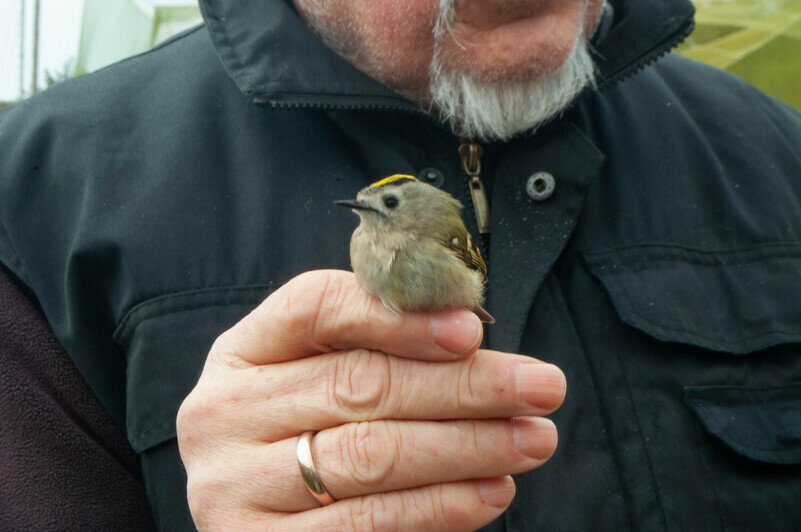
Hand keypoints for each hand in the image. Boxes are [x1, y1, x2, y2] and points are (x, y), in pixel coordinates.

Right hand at [176, 270, 565, 529]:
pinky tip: (493, 490)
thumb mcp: (317, 378)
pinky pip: (367, 525)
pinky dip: (441, 506)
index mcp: (241, 353)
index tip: (472, 331)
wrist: (256, 510)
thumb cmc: (306, 427)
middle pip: (358, 385)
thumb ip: (377, 350)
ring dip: (469, 446)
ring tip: (534, 438)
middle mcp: (224, 415)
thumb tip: (467, 333)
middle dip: (465, 386)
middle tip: (543, 387)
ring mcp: (235, 488)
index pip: (315, 308)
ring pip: (371, 455)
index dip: (397, 317)